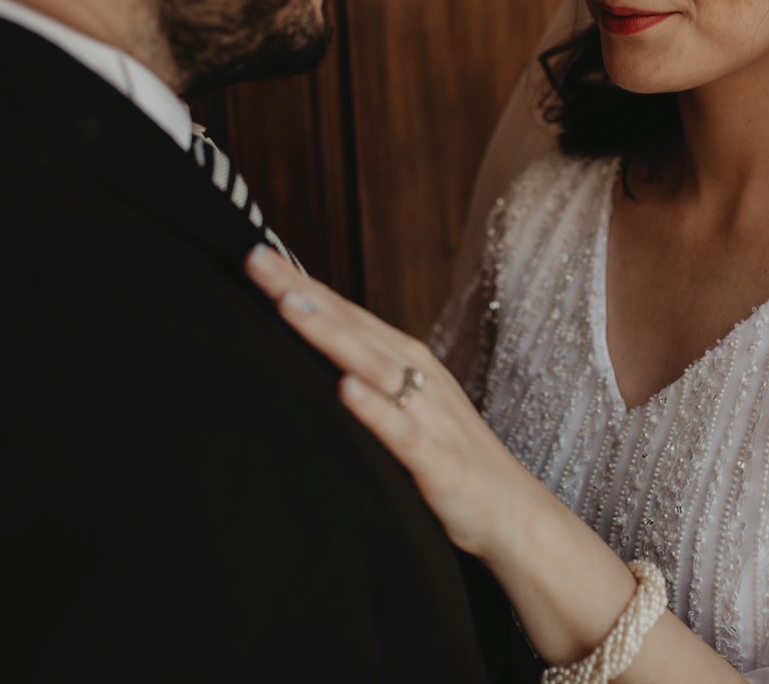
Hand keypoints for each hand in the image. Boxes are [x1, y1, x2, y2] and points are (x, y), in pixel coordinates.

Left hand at [245, 246, 544, 561]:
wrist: (513, 513)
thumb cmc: (449, 460)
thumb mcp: (403, 410)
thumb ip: (363, 380)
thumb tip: (310, 357)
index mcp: (405, 362)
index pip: (344, 314)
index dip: (301, 284)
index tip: (255, 256)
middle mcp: (417, 377)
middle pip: (352, 327)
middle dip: (303, 293)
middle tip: (256, 260)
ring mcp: (430, 417)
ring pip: (374, 367)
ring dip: (332, 335)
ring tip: (289, 306)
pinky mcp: (439, 463)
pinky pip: (403, 432)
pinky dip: (375, 409)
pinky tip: (346, 389)